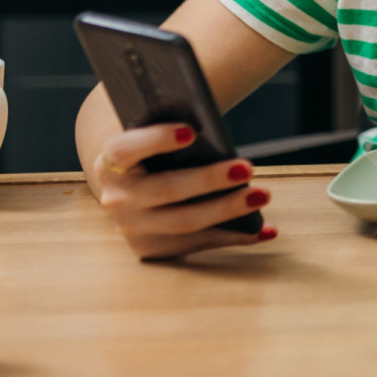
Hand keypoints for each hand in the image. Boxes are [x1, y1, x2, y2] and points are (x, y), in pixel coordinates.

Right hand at [90, 123, 275, 260]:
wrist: (131, 185)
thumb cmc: (153, 151)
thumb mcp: (150, 136)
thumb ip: (171, 129)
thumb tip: (211, 128)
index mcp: (110, 162)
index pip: (126, 149)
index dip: (156, 140)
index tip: (191, 131)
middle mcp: (117, 199)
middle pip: (166, 190)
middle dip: (209, 180)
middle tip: (247, 168)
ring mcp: (133, 228)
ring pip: (185, 223)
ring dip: (228, 210)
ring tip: (262, 195)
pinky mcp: (153, 249)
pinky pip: (200, 244)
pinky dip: (236, 237)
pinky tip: (266, 229)